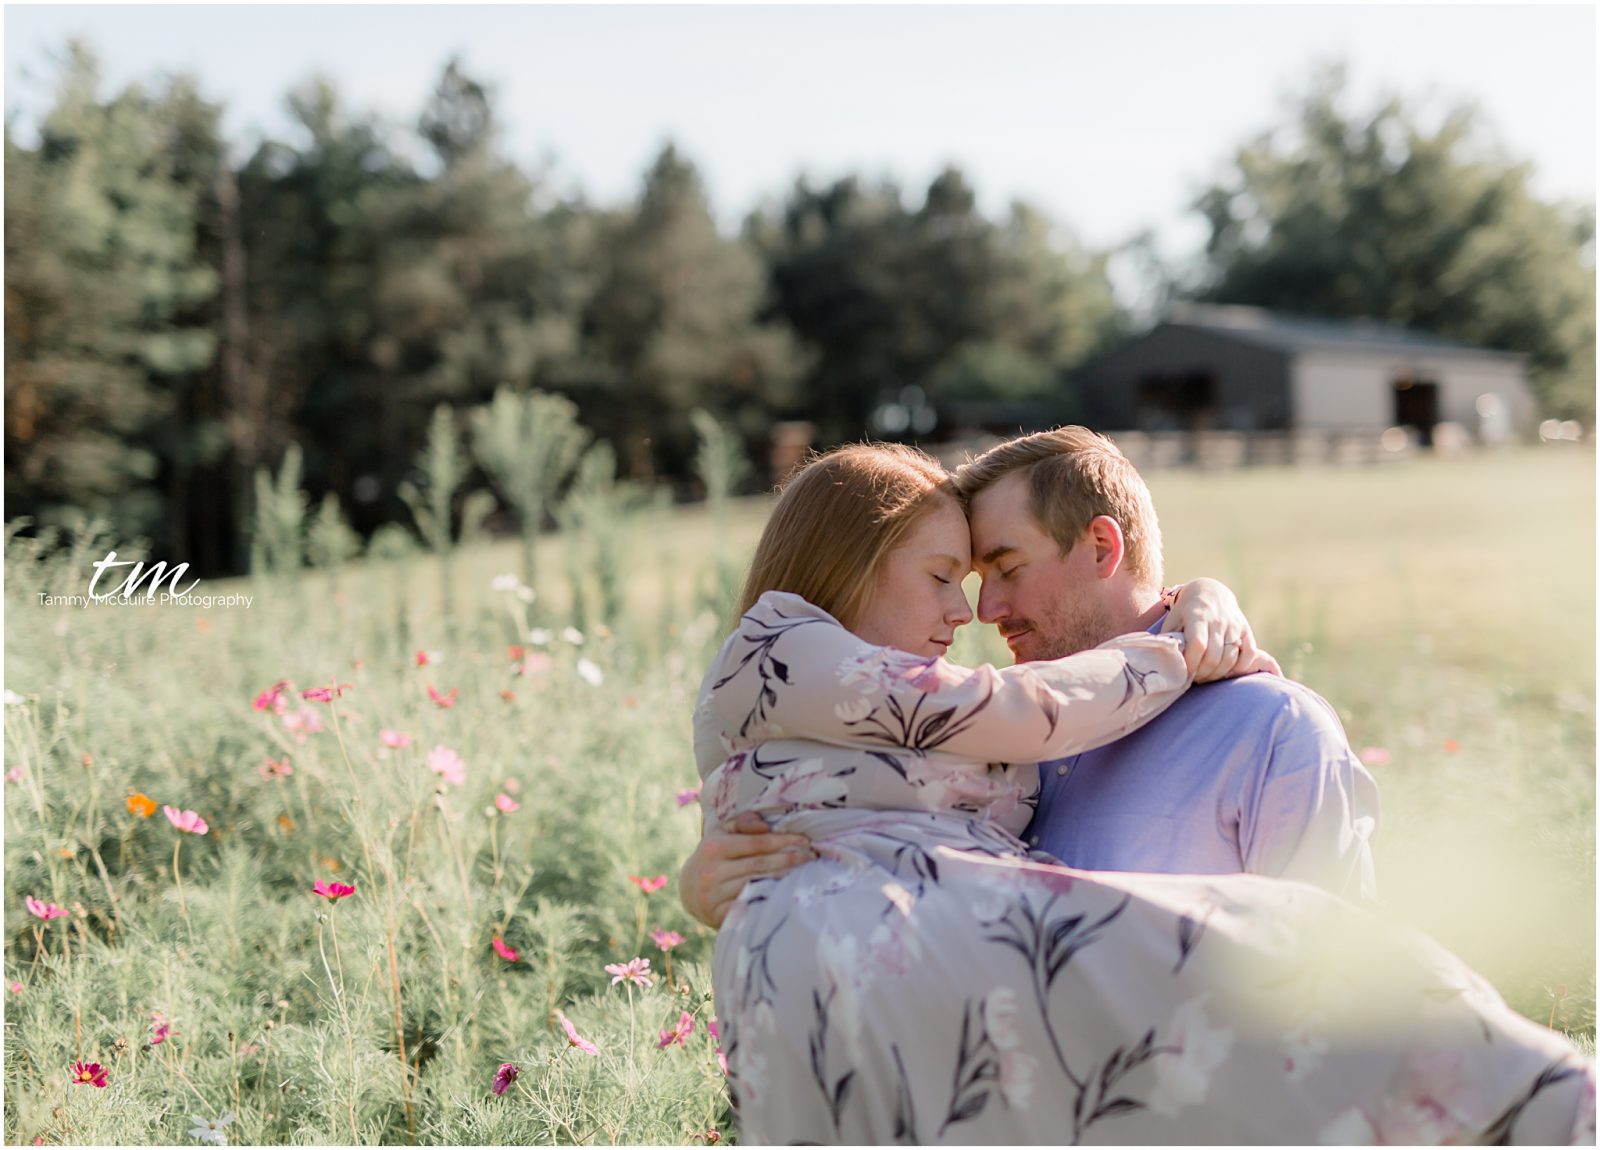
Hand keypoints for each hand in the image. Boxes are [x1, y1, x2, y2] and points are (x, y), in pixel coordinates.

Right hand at [677, 812, 817, 929]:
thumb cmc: (714, 856)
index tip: (804, 840)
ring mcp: (715, 896)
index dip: (783, 841)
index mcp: (713, 847)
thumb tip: (765, 826)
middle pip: (761, 864)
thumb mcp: (721, 834)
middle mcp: (712, 872)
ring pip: (759, 883)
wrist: (689, 890)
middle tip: (811, 856)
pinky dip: (771, 898)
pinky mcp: (719, 915)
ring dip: (785, 877)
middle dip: (790, 859)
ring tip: (806, 871)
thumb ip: (743, 823)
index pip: (757, 843)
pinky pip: (751, 904)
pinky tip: (788, 892)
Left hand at [1160, 578, 1279, 682]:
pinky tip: (1227, 672)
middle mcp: (1217, 620)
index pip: (1198, 645)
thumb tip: (1164, 663)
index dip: (1191, 664)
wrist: (1210, 592)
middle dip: (1204, 673)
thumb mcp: (1173, 620)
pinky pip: (1249, 653)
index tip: (1184, 673)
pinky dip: (1239, 668)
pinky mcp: (1245, 629)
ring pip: (1231, 657)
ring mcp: (1233, 625)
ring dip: (1218, 673)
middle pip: (1214, 656)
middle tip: (1196, 678)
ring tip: (1207, 676)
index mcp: (1196, 616)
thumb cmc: (1186, 612)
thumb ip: (1169, 640)